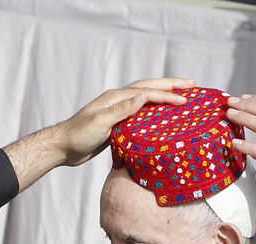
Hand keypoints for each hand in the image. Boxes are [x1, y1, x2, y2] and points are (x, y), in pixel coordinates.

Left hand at [4, 78, 193, 192]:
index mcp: (115, 98)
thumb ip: (121, 110)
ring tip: (182, 93)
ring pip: (146, 98)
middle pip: (149, 88)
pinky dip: (155, 109)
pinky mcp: (118, 122)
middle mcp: (118, 100)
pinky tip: (163, 114)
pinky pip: (141, 112)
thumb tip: (143, 97)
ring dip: (164, 94)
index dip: (167, 95)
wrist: (63, 147)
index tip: (185, 99)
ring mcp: (118, 110)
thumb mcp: (100, 123)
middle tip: (192, 84)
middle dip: (171, 85)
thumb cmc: (78, 136)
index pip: (147, 93)